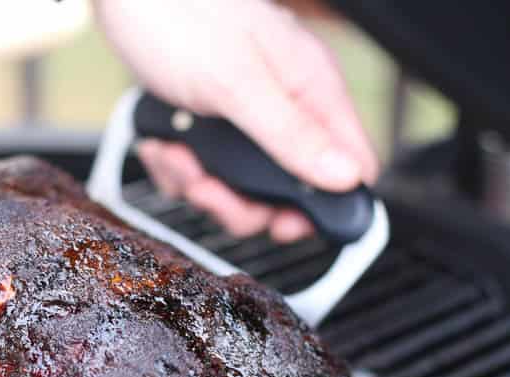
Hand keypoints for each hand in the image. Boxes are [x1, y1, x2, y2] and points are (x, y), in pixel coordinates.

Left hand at [94, 0, 378, 241]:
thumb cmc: (183, 18)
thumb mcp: (238, 84)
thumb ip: (290, 134)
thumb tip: (346, 177)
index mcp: (311, 89)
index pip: (347, 163)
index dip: (322, 205)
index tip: (281, 223)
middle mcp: (282, 107)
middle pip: (282, 191)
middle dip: (239, 202)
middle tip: (208, 189)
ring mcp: (241, 119)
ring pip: (235, 187)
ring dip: (199, 183)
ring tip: (177, 154)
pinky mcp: (205, 126)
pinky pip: (198, 170)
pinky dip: (175, 166)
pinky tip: (162, 142)